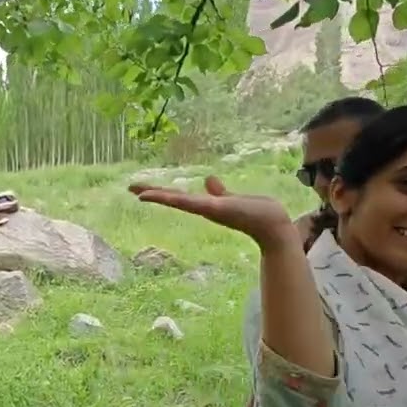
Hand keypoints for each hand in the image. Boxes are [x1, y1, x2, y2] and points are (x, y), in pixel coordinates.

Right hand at [130, 176, 298, 251]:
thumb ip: (220, 192)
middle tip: (131, 188)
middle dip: (153, 193)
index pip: (178, 196)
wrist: (275, 226)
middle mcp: (206, 209)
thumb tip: (208, 180)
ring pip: (181, 202)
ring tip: (141, 193)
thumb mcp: (235, 199)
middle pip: (174, 199)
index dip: (159, 192)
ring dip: (162, 197)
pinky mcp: (221, 210)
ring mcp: (212, 211)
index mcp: (207, 206)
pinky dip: (182, 201)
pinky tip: (170, 197)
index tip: (139, 189)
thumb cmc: (259, 213)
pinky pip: (198, 204)